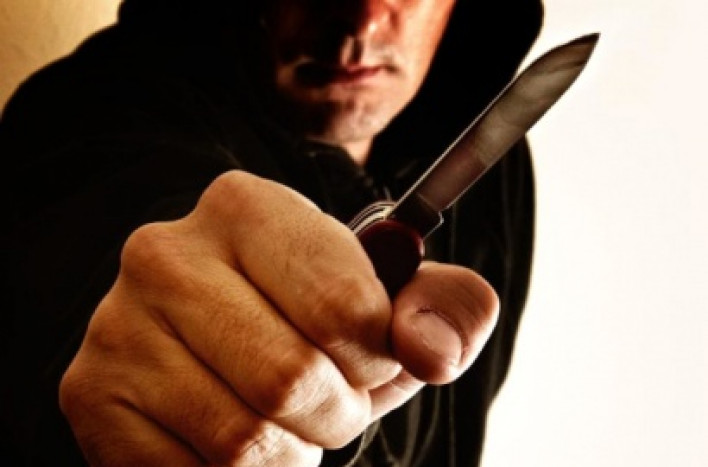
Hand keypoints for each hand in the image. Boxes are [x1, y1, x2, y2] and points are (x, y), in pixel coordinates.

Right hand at [59, 170, 498, 465]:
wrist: (220, 335)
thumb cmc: (317, 314)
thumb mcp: (394, 300)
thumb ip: (446, 310)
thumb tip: (431, 351)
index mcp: (245, 206)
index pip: (344, 311)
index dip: (375, 359)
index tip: (367, 357)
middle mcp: (167, 253)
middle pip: (290, 380)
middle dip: (335, 414)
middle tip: (328, 399)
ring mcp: (118, 324)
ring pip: (242, 440)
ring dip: (289, 451)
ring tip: (284, 420)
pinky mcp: (90, 393)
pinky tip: (234, 434)